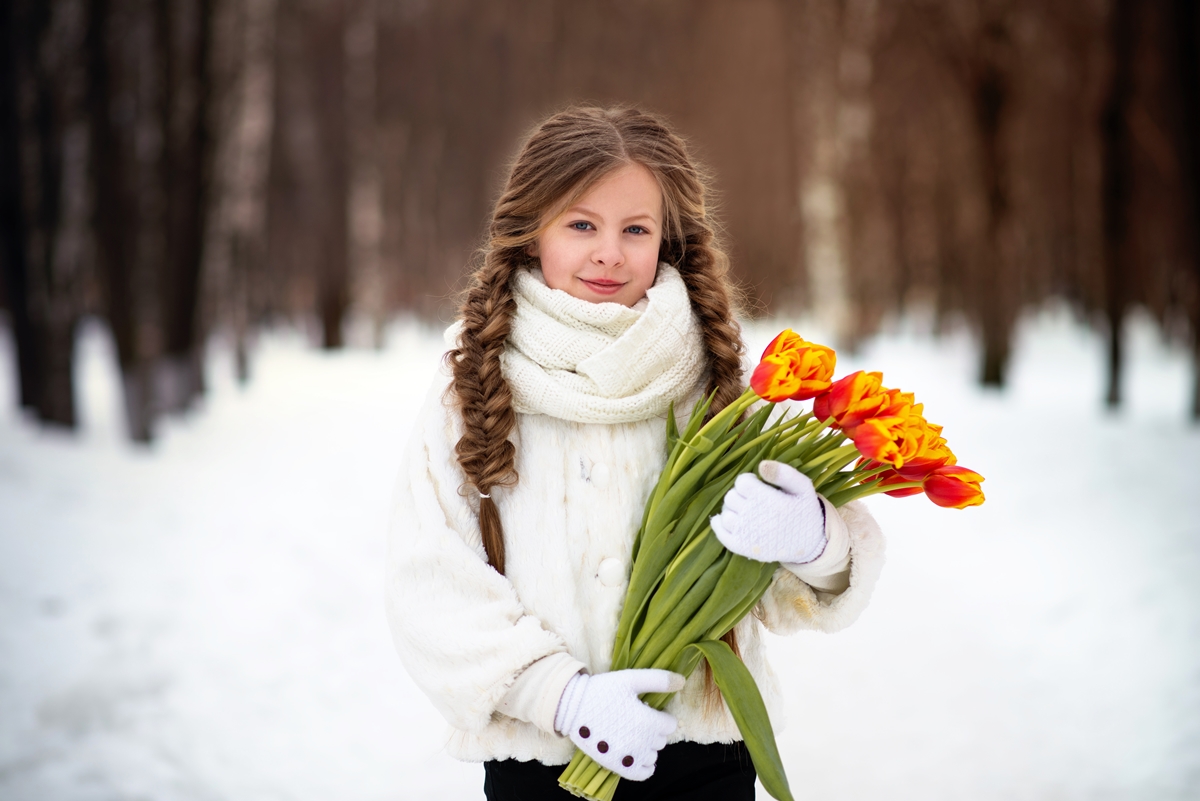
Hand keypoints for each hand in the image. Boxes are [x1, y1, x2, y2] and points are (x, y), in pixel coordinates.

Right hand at [554, 669, 683, 780]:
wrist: (572, 706)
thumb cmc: (602, 690)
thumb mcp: (630, 679)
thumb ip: (658, 680)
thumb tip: (681, 681)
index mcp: (647, 720)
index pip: (670, 725)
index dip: (661, 716)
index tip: (648, 710)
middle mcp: (641, 741)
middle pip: (661, 740)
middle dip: (653, 730)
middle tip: (637, 720)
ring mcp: (629, 755)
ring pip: (653, 756)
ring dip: (648, 747)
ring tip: (633, 734)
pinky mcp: (617, 765)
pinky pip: (642, 773)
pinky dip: (643, 767)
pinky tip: (637, 755)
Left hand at [710, 460, 826, 564]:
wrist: (810, 543)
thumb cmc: (804, 511)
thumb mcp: (803, 487)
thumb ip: (784, 473)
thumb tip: (761, 465)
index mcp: (769, 501)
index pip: (742, 482)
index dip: (749, 480)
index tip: (757, 484)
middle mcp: (755, 518)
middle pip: (731, 497)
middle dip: (740, 494)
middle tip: (753, 498)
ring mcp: (747, 535)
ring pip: (725, 514)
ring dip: (732, 509)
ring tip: (745, 509)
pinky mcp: (743, 548)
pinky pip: (721, 534)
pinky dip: (719, 525)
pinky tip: (724, 519)